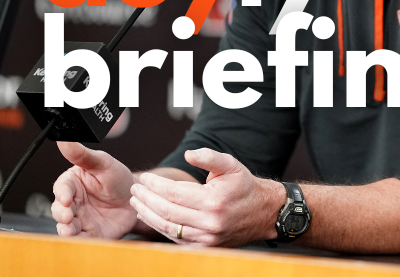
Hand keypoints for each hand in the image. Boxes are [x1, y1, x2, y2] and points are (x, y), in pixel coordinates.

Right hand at [51, 142, 137, 238]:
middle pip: (59, 210)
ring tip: (71, 231)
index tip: (67, 198)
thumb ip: (82, 154)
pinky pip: (81, 239)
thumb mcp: (103, 163)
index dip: (62, 194)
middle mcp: (73, 203)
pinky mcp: (90, 233)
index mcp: (73, 183)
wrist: (137, 198)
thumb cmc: (117, 178)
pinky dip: (79, 241)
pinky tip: (82, 240)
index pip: (62, 188)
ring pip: (66, 227)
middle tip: (68, 217)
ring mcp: (80, 219)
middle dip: (62, 214)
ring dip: (66, 230)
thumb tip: (64, 138)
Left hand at [129, 148, 282, 246]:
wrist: (264, 212)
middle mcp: (209, 222)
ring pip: (169, 228)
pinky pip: (177, 238)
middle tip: (135, 190)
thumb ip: (209, 157)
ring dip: (148, 215)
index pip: (174, 193)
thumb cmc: (244, 186)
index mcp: (213, 201)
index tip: (144, 178)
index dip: (155, 185)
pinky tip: (151, 217)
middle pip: (167, 211)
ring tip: (137, 204)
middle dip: (146, 200)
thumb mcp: (230, 165)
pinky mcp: (206, 246)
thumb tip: (188, 154)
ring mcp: (207, 237)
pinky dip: (160, 227)